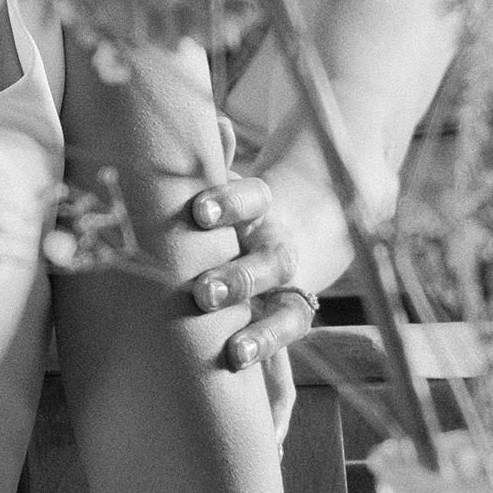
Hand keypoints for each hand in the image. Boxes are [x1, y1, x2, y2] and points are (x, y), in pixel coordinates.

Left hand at [175, 163, 356, 370]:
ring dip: (261, 333)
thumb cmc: (234, 208)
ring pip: (286, 310)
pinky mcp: (291, 321)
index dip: (228, 204)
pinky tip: (241, 371)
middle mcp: (280, 247)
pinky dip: (267, 354)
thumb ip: (218, 157)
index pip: (252, 198)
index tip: (198, 213)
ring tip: (234, 352)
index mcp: (263, 206)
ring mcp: (289, 288)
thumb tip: (217, 121)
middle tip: (201, 293)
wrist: (294, 229)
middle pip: (270, 262)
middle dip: (238, 278)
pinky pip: (286, 343)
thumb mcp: (226, 180)